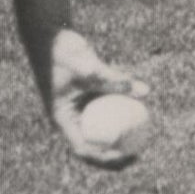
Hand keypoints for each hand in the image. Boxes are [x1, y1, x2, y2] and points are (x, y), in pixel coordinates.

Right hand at [46, 28, 149, 169]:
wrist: (49, 34)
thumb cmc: (62, 51)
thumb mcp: (88, 68)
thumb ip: (114, 79)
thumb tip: (145, 92)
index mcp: (63, 119)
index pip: (84, 149)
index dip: (105, 159)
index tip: (126, 155)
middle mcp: (70, 118)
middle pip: (94, 146)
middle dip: (117, 154)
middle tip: (140, 153)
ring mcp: (78, 108)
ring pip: (102, 130)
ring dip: (121, 137)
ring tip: (145, 139)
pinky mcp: (87, 97)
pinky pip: (107, 111)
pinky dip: (121, 114)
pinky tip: (141, 112)